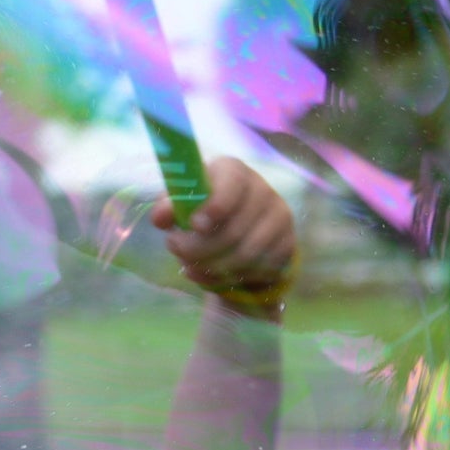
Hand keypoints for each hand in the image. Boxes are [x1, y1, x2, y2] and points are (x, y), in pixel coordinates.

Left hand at [151, 158, 297, 316]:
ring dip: (213, 267)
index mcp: (233, 171)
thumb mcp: (179, 206)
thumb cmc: (199, 211)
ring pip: (246, 253)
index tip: (195, 225)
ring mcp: (279, 216)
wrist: (234, 233)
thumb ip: (167, 208)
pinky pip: (260, 268)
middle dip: (199, 248)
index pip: (232, 183)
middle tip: (178, 252)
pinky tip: (215, 275)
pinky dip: (232, 278)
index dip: (215, 206)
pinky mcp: (287, 242)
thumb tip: (161, 217)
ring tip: (191, 267)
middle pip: (235, 228)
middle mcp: (262, 189)